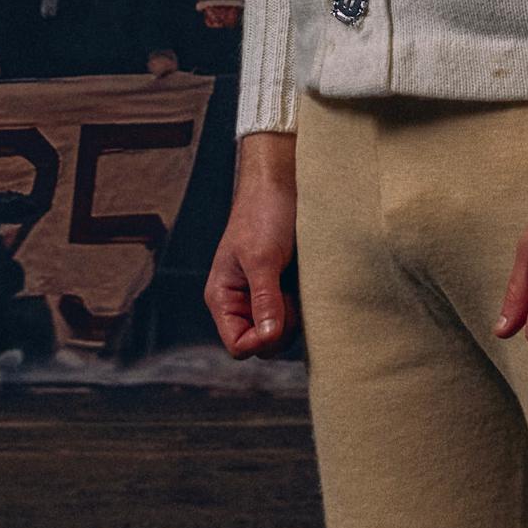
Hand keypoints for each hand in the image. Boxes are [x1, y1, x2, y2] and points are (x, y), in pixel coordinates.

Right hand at [207, 131, 298, 354]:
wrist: (282, 182)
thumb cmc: (263, 214)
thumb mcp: (263, 258)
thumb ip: (265, 300)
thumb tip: (269, 338)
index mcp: (223, 298)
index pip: (237, 346)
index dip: (260, 340)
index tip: (279, 317)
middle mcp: (240, 303)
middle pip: (262, 345)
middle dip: (281, 329)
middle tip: (290, 295)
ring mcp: (262, 298)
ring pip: (281, 333)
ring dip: (294, 317)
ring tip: (297, 285)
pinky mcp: (283, 290)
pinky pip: (294, 315)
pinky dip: (303, 306)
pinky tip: (305, 284)